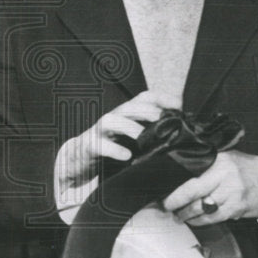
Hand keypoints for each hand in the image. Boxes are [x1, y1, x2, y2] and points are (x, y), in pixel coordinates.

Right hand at [57, 90, 178, 189]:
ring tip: (143, 137)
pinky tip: (127, 156)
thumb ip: (150, 134)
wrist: (78, 159)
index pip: (143, 98)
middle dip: (147, 111)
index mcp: (125, 114)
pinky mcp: (89, 146)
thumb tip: (179, 135)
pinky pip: (100, 145)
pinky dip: (114, 149)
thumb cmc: (111, 147)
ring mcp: (99, 131)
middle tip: (163, 120)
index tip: (179, 106)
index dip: (161, 98)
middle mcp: (113, 118)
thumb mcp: (131, 138)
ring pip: (112, 121)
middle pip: (129, 107)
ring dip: (129, 127)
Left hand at [161, 151, 257, 225]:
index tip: (164, 198)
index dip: (176, 191)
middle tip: (167, 208)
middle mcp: (225, 176)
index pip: (192, 177)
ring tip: (180, 216)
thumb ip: (207, 165)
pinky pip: (214, 217)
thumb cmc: (247, 169)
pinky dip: (201, 221)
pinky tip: (194, 221)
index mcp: (219, 162)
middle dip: (177, 203)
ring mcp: (232, 193)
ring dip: (187, 215)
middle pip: (194, 192)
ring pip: (203, 208)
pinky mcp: (238, 207)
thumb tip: (180, 176)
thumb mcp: (227, 159)